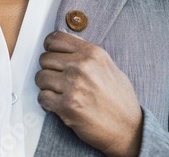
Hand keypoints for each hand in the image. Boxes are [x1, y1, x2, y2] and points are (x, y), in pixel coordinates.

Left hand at [35, 31, 142, 156]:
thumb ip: (87, 54)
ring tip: (58, 92)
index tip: (51, 54)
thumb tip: (69, 46)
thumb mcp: (109, 66)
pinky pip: (42, 97)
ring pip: (40, 77)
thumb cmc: (121, 100)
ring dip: (46, 86)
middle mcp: (82, 66)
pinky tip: (57, 104)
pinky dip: (46, 102)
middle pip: (45, 58)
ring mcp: (73, 85)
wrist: (128, 129)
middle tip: (56, 78)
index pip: (56, 39)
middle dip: (48, 69)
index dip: (49, 47)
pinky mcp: (66, 106)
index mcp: (92, 53)